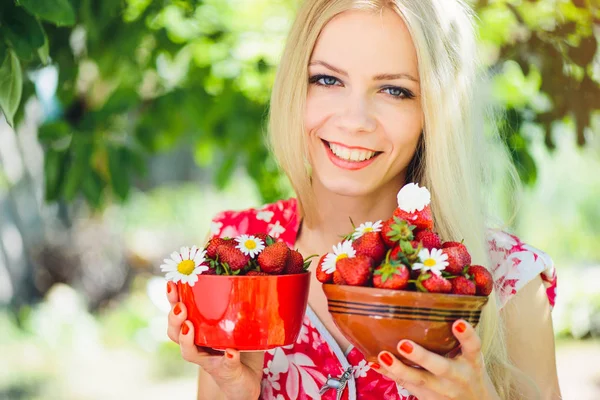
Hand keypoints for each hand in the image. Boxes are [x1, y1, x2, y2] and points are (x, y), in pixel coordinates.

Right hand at [166, 281, 262, 399]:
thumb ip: (237, 305)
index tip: (171, 284)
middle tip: (180, 307)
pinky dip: (227, 359)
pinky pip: (225, 366)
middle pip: (174, 333)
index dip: (172, 299)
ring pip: (188, 352)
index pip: (179, 311)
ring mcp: (208, 360)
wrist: (245, 377)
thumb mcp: (235, 322)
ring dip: (186, 339)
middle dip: (174, 319)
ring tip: (188, 327)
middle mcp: (197, 345)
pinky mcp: (226, 371)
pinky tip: (230, 353)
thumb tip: (246, 279)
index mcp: (197, 328)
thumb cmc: (238, 345)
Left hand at [370, 320, 499, 399]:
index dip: (467, 334)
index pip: (473, 346)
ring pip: (419, 379)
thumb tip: (429, 304)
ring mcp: (442, 388)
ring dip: (399, 368)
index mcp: (471, 361)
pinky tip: (376, 363)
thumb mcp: (469, 355)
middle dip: (421, 357)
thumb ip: (457, 337)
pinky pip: (407, 385)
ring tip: (383, 355)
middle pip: (440, 367)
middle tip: (403, 344)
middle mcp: (457, 375)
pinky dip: (390, 373)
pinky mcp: (427, 396)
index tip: (458, 322)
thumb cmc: (467, 370)